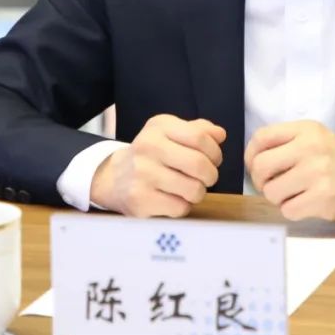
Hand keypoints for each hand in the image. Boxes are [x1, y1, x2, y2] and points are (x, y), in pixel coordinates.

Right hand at [90, 114, 225, 217]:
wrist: (114, 177)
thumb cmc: (153, 154)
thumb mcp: (171, 132)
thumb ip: (199, 130)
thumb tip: (220, 135)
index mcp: (159, 127)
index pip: (200, 137)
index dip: (215, 151)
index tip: (214, 159)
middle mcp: (148, 148)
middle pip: (199, 164)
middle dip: (211, 174)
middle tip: (207, 177)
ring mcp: (142, 175)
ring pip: (193, 189)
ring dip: (199, 192)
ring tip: (189, 188)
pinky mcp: (140, 201)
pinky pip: (180, 208)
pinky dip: (183, 206)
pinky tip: (173, 199)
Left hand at [244, 121, 334, 222]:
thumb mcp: (318, 139)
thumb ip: (288, 142)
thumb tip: (253, 159)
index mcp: (307, 130)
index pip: (261, 137)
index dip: (251, 155)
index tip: (256, 167)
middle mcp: (310, 148)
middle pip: (260, 166)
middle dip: (261, 181)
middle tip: (273, 185)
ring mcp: (317, 173)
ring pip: (271, 192)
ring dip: (278, 199)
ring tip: (295, 195)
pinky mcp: (322, 198)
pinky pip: (287, 210)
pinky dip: (293, 211)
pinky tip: (307, 204)